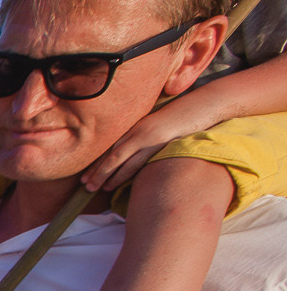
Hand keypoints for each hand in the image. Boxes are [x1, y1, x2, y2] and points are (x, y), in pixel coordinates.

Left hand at [80, 101, 208, 193]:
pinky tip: (112, 183)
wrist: (207, 103)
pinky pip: (135, 160)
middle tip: (83, 185)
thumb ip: (151, 136)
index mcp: (138, 125)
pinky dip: (121, 173)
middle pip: (110, 152)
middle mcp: (137, 129)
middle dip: (95, 170)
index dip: (98, 161)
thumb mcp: (164, 124)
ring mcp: (146, 134)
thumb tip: (144, 152)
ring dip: (103, 174)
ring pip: (117, 158)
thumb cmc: (188, 116)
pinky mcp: (157, 140)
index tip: (86, 174)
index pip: (113, 145)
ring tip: (92, 188)